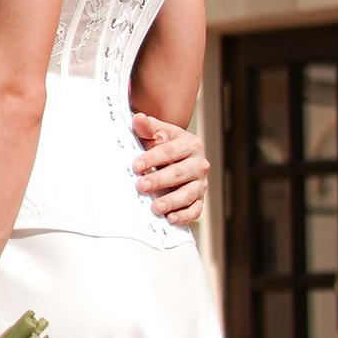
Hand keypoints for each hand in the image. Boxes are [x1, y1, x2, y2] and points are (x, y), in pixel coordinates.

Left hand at [132, 110, 208, 227]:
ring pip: (189, 193)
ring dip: (172, 201)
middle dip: (159, 180)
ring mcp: (201, 183)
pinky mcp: (200, 198)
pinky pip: (196, 209)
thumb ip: (148, 127)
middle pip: (179, 173)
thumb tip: (138, 119)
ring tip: (156, 207)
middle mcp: (199, 163)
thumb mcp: (157, 133)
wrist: (177, 156)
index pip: (170, 151)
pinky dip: (185, 215)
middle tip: (141, 186)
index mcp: (190, 144)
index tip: (136, 166)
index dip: (152, 158)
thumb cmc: (164, 144)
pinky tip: (171, 218)